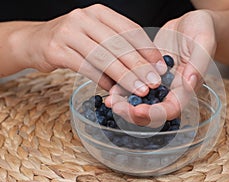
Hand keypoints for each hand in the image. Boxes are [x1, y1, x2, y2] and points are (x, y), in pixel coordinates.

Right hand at [20, 4, 166, 94]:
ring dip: (124, 76)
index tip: (160, 66)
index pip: (130, 29)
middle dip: (139, 65)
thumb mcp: (96, 35)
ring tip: (138, 90)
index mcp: (99, 12)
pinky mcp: (56, 50)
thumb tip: (145, 67)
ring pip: (103, 56)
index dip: (148, 49)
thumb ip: (117, 46)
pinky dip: (101, 79)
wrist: (35, 40)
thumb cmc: (73, 40)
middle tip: (153, 82)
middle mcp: (84, 18)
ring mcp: (68, 32)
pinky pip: (85, 67)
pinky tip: (112, 89)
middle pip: (119, 44)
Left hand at [105, 10, 216, 126]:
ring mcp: (156, 83)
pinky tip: (110, 89)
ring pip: (139, 101)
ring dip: (124, 105)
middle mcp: (170, 90)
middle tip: (118, 107)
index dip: (155, 114)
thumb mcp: (204, 42)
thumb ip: (199, 63)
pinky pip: (132, 85)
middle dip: (134, 114)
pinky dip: (121, 89)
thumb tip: (190, 83)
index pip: (171, 109)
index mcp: (185, 88)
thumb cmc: (201, 31)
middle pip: (152, 111)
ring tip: (110, 101)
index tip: (139, 110)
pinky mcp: (145, 73)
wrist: (189, 24)